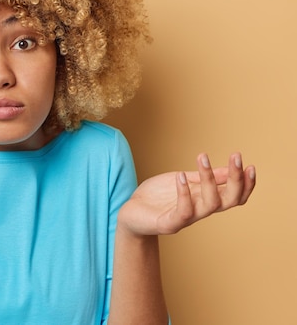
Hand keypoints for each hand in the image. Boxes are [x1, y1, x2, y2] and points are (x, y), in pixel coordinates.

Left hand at [118, 153, 255, 235]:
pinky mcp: (169, 223)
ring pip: (210, 204)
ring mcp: (186, 218)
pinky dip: (184, 193)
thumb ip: (205, 178)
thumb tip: (229, 170)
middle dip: (236, 179)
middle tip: (236, 157)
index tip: (250, 165)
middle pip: (230, 200)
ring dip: (210, 180)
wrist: (131, 214)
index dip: (246, 184)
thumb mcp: (184, 182)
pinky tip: (180, 176)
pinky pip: (183, 211)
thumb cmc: (157, 197)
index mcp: (205, 199)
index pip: (235, 196)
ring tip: (202, 158)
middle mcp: (200, 210)